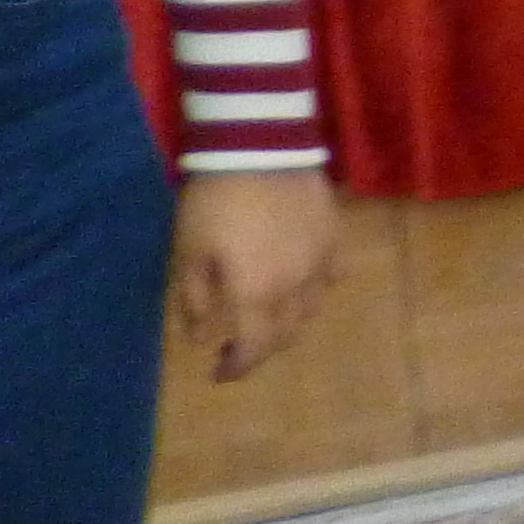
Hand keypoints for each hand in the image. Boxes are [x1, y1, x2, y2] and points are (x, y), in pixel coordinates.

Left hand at [170, 168, 338, 381]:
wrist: (260, 149)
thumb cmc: (215, 203)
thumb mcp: (189, 253)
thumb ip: (195, 300)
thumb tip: (201, 339)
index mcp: (257, 294)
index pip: (254, 349)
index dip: (236, 368)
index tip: (217, 374)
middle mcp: (295, 288)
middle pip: (286, 334)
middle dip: (261, 348)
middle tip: (237, 346)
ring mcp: (321, 262)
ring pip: (312, 309)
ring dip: (289, 321)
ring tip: (269, 313)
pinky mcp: (334, 238)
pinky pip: (331, 276)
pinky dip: (315, 288)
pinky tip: (301, 278)